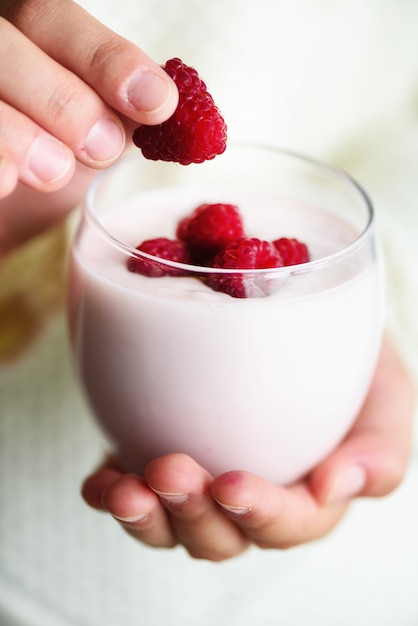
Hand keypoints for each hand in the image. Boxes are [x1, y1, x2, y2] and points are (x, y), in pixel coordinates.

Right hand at [0, 0, 177, 251]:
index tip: (156, 104)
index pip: (50, 13)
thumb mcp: (93, 125)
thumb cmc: (47, 147)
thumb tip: (170, 106)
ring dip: (17, 131)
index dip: (104, 58)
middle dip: (62, 98)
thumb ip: (122, 107)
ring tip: (54, 171)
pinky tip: (5, 183)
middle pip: (5, 41)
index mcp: (20, 25)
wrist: (0, 196)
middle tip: (101, 148)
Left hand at [82, 335, 414, 560]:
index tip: (232, 483)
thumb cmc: (350, 363)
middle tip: (173, 470)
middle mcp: (251, 498)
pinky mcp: (160, 456)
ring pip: (171, 526)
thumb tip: (338, 488)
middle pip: (221, 536)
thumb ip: (379, 450)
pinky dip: (112, 493)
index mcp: (307, 496)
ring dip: (145, 516)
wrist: (300, 322)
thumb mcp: (384, 397)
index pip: (288, 525)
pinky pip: (132, 492)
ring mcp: (203, 482)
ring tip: (125, 489)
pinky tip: (101, 483)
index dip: (261, 515)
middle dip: (194, 515)